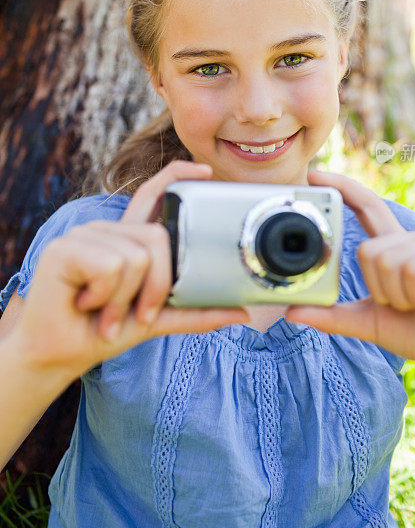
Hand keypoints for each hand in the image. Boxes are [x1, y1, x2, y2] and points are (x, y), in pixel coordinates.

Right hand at [16, 161, 248, 379]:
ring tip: (104, 313)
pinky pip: (111, 266)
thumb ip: (195, 312)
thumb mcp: (158, 320)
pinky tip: (85, 303)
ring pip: (136, 257)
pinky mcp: (65, 249)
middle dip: (156, 286)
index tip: (205, 172)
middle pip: (156, 237)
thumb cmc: (103, 331)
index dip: (176, 176)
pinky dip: (105, 296)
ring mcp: (84, 236)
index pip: (152, 196)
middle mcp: (106, 231)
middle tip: (136, 314)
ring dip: (124, 300)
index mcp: (126, 241)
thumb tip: (240, 314)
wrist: (60, 356)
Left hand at [285, 170, 414, 383]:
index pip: (367, 207)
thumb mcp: (368, 322)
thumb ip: (332, 316)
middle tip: (406, 303)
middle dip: (380, 289)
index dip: (343, 188)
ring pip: (390, 261)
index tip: (315, 175)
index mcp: (395, 247)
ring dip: (400, 297)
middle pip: (370, 251)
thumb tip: (292, 313)